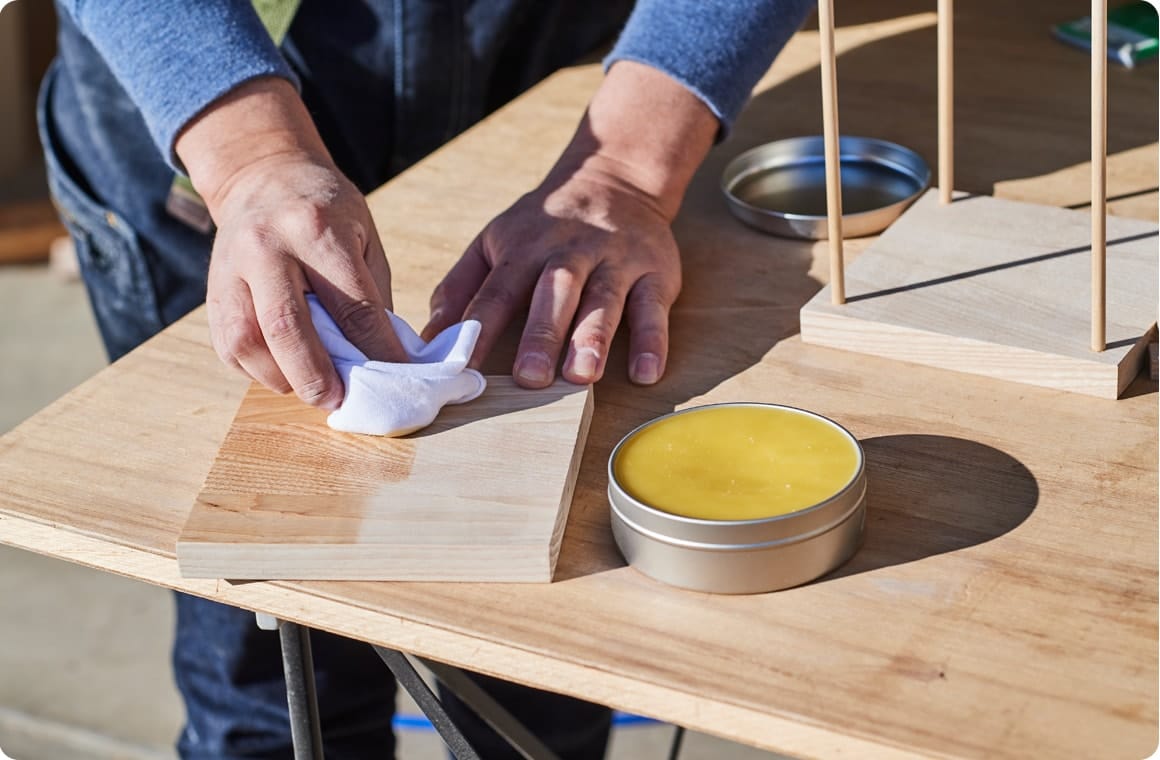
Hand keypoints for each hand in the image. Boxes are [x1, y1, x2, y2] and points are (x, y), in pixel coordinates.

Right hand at [177, 78, 404, 408]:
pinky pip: (229, 346)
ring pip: (248, 342)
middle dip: (316, 376)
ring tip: (312, 388)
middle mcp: (266, 247)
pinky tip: (284, 372)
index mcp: (316, 229)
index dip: (378, 351)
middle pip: (287, 326)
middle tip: (338, 402)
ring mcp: (231, 269)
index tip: (398, 378)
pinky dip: (259, 370)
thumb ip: (372, 294)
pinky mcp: (212, 292)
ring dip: (282, 378)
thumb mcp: (363, 235)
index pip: (352, 305)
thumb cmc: (324, 209)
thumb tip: (385, 358)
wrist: (261, 175)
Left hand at [424, 61, 718, 387]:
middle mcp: (570, 252)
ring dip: (594, 337)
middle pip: (555, 292)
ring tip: (583, 374)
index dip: (479, 327)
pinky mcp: (655, 272)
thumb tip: (429, 336)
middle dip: (542, 334)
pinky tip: (646, 373)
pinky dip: (653, 340)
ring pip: (604, 298)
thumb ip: (462, 286)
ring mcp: (616, 261)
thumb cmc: (545, 224)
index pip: (498, 290)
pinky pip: (653, 307)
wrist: (616, 176)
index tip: (463, 366)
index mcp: (525, 247)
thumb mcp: (495, 240)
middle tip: (530, 377)